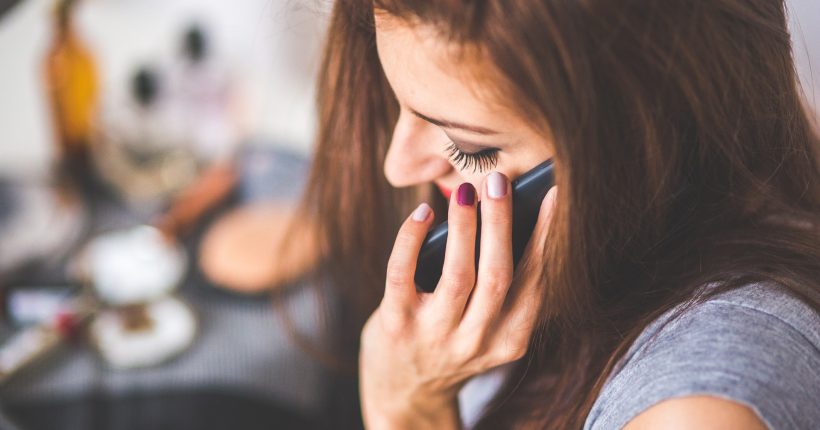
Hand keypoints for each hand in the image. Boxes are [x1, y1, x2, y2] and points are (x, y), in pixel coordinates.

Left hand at [360, 172, 556, 428]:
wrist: (405, 394)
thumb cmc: (450, 343)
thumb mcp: (487, 329)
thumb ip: (500, 289)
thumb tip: (505, 214)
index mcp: (509, 340)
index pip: (534, 282)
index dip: (544, 236)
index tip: (552, 195)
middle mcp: (476, 342)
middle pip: (498, 276)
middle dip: (501, 224)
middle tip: (499, 180)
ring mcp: (435, 336)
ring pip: (458, 275)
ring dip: (464, 227)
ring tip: (465, 191)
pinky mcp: (396, 326)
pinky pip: (403, 274)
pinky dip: (411, 239)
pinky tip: (422, 214)